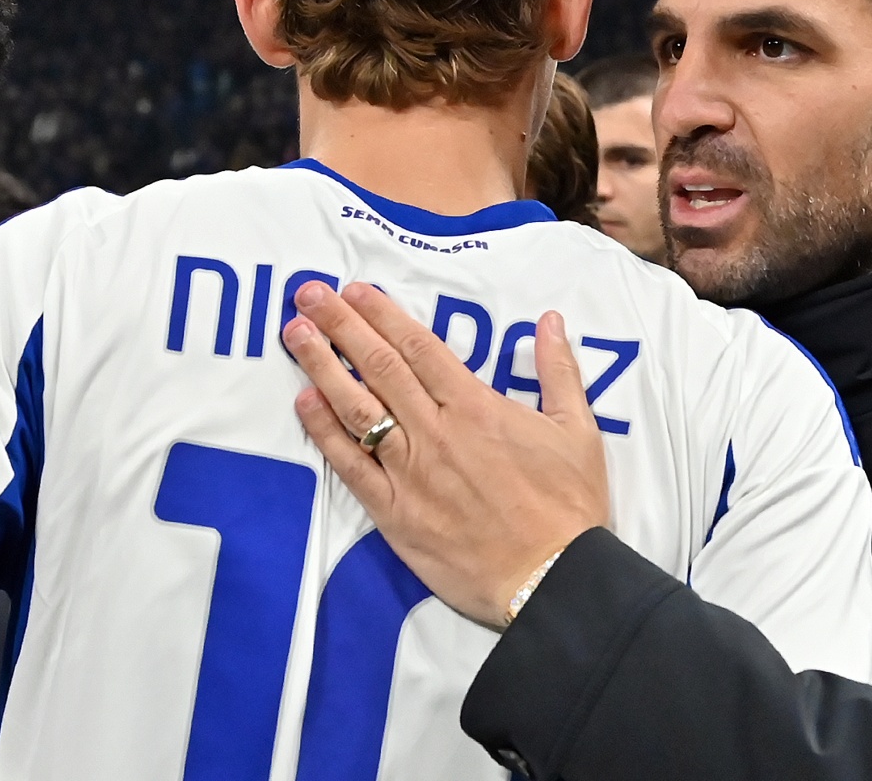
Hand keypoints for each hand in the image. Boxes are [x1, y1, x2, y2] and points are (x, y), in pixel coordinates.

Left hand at [283, 282, 608, 627]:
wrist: (553, 579)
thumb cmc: (568, 508)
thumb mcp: (577, 431)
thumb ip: (559, 371)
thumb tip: (551, 321)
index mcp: (476, 406)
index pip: (418, 346)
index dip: (382, 314)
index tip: (354, 291)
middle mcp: (436, 432)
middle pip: (379, 366)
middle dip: (339, 326)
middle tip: (307, 295)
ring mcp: (411, 472)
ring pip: (357, 408)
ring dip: (322, 367)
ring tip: (294, 335)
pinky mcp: (396, 513)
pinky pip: (352, 466)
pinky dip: (326, 433)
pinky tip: (304, 404)